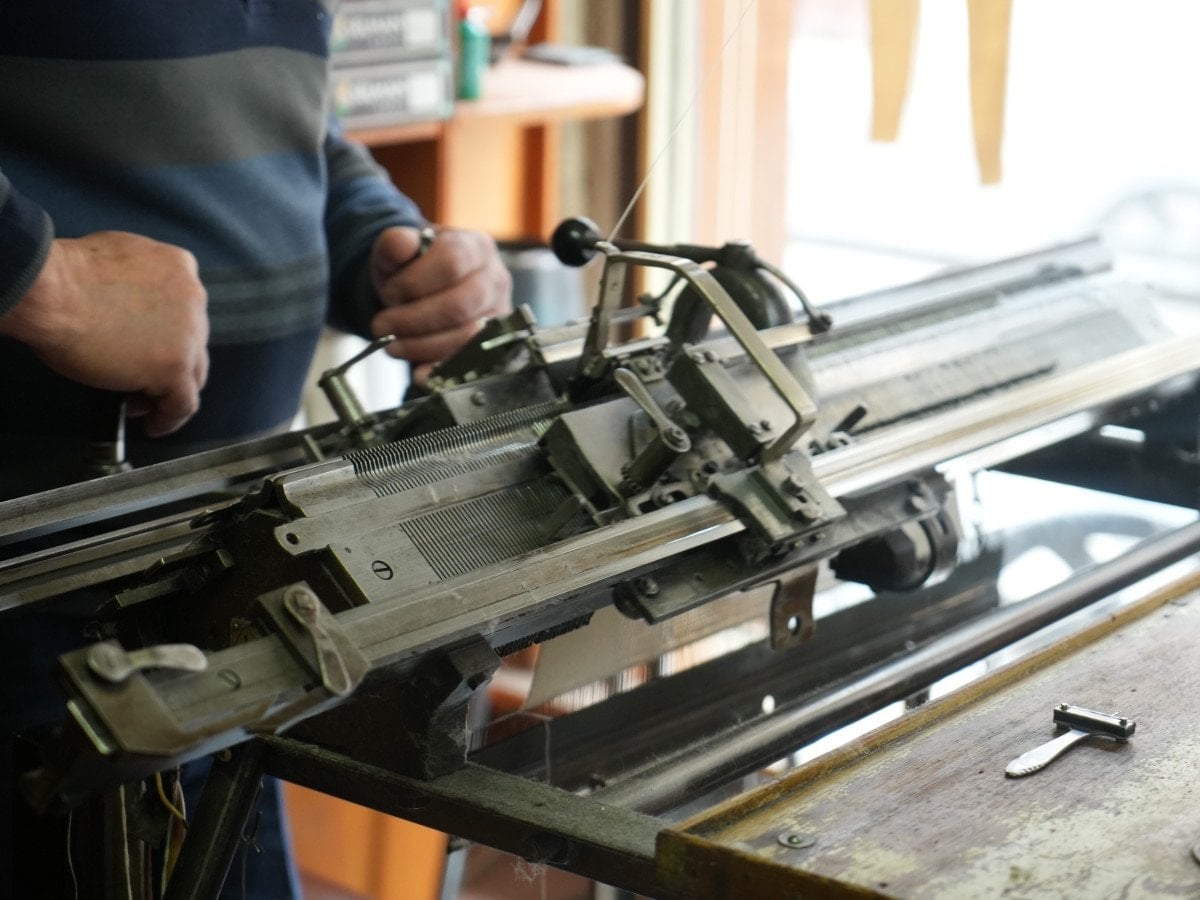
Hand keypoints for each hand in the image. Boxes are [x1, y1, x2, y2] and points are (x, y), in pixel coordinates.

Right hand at [1, 231, 208, 435]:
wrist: (51, 292)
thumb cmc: (64, 277)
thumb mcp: (116, 261)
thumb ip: (137, 282)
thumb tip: (129, 307)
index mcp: (179, 267)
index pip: (185, 311)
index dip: (168, 335)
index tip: (148, 349)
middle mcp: (193, 298)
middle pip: (193, 343)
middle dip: (170, 364)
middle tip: (142, 380)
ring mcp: (188, 335)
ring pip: (192, 374)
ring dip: (168, 391)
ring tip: (142, 404)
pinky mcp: (174, 366)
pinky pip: (183, 403)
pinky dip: (169, 418)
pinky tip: (152, 425)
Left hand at [368, 225, 511, 380]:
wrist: (429, 291)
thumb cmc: (416, 270)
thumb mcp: (400, 252)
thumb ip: (395, 244)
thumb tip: (399, 244)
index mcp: (475, 247)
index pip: (451, 263)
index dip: (414, 282)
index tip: (389, 293)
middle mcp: (495, 280)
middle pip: (459, 305)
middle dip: (414, 320)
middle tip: (382, 326)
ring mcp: (498, 315)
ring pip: (465, 337)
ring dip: (421, 345)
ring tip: (393, 345)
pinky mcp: (492, 346)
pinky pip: (471, 364)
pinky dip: (442, 370)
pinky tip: (420, 373)